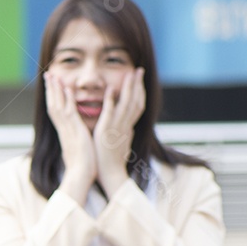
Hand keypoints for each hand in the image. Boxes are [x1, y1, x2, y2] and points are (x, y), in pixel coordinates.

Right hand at [43, 72, 96, 204]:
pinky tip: (67, 89)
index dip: (54, 98)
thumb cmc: (81, 167)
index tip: (52, 86)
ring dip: (55, 90)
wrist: (80, 176)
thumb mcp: (77, 149)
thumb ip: (76, 140)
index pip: (56, 111)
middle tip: (48, 74)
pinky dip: (67, 100)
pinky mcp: (74, 131)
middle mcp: (63, 129)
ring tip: (52, 76)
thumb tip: (76, 138)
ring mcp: (67, 129)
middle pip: (53, 105)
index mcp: (64, 132)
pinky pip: (69, 112)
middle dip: (51, 89)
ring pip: (58, 105)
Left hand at [93, 67, 145, 195]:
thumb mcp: (122, 145)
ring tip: (130, 73)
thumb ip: (125, 135)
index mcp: (128, 128)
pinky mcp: (106, 131)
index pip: (138, 107)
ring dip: (128, 87)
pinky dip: (111, 100)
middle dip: (138, 85)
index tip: (140, 81)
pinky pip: (109, 113)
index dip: (140, 93)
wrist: (110, 175)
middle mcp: (125, 126)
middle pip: (135, 101)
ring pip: (126, 104)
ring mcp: (116, 128)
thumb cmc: (113, 162)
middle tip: (139, 70)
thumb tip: (130, 130)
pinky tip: (111, 88)